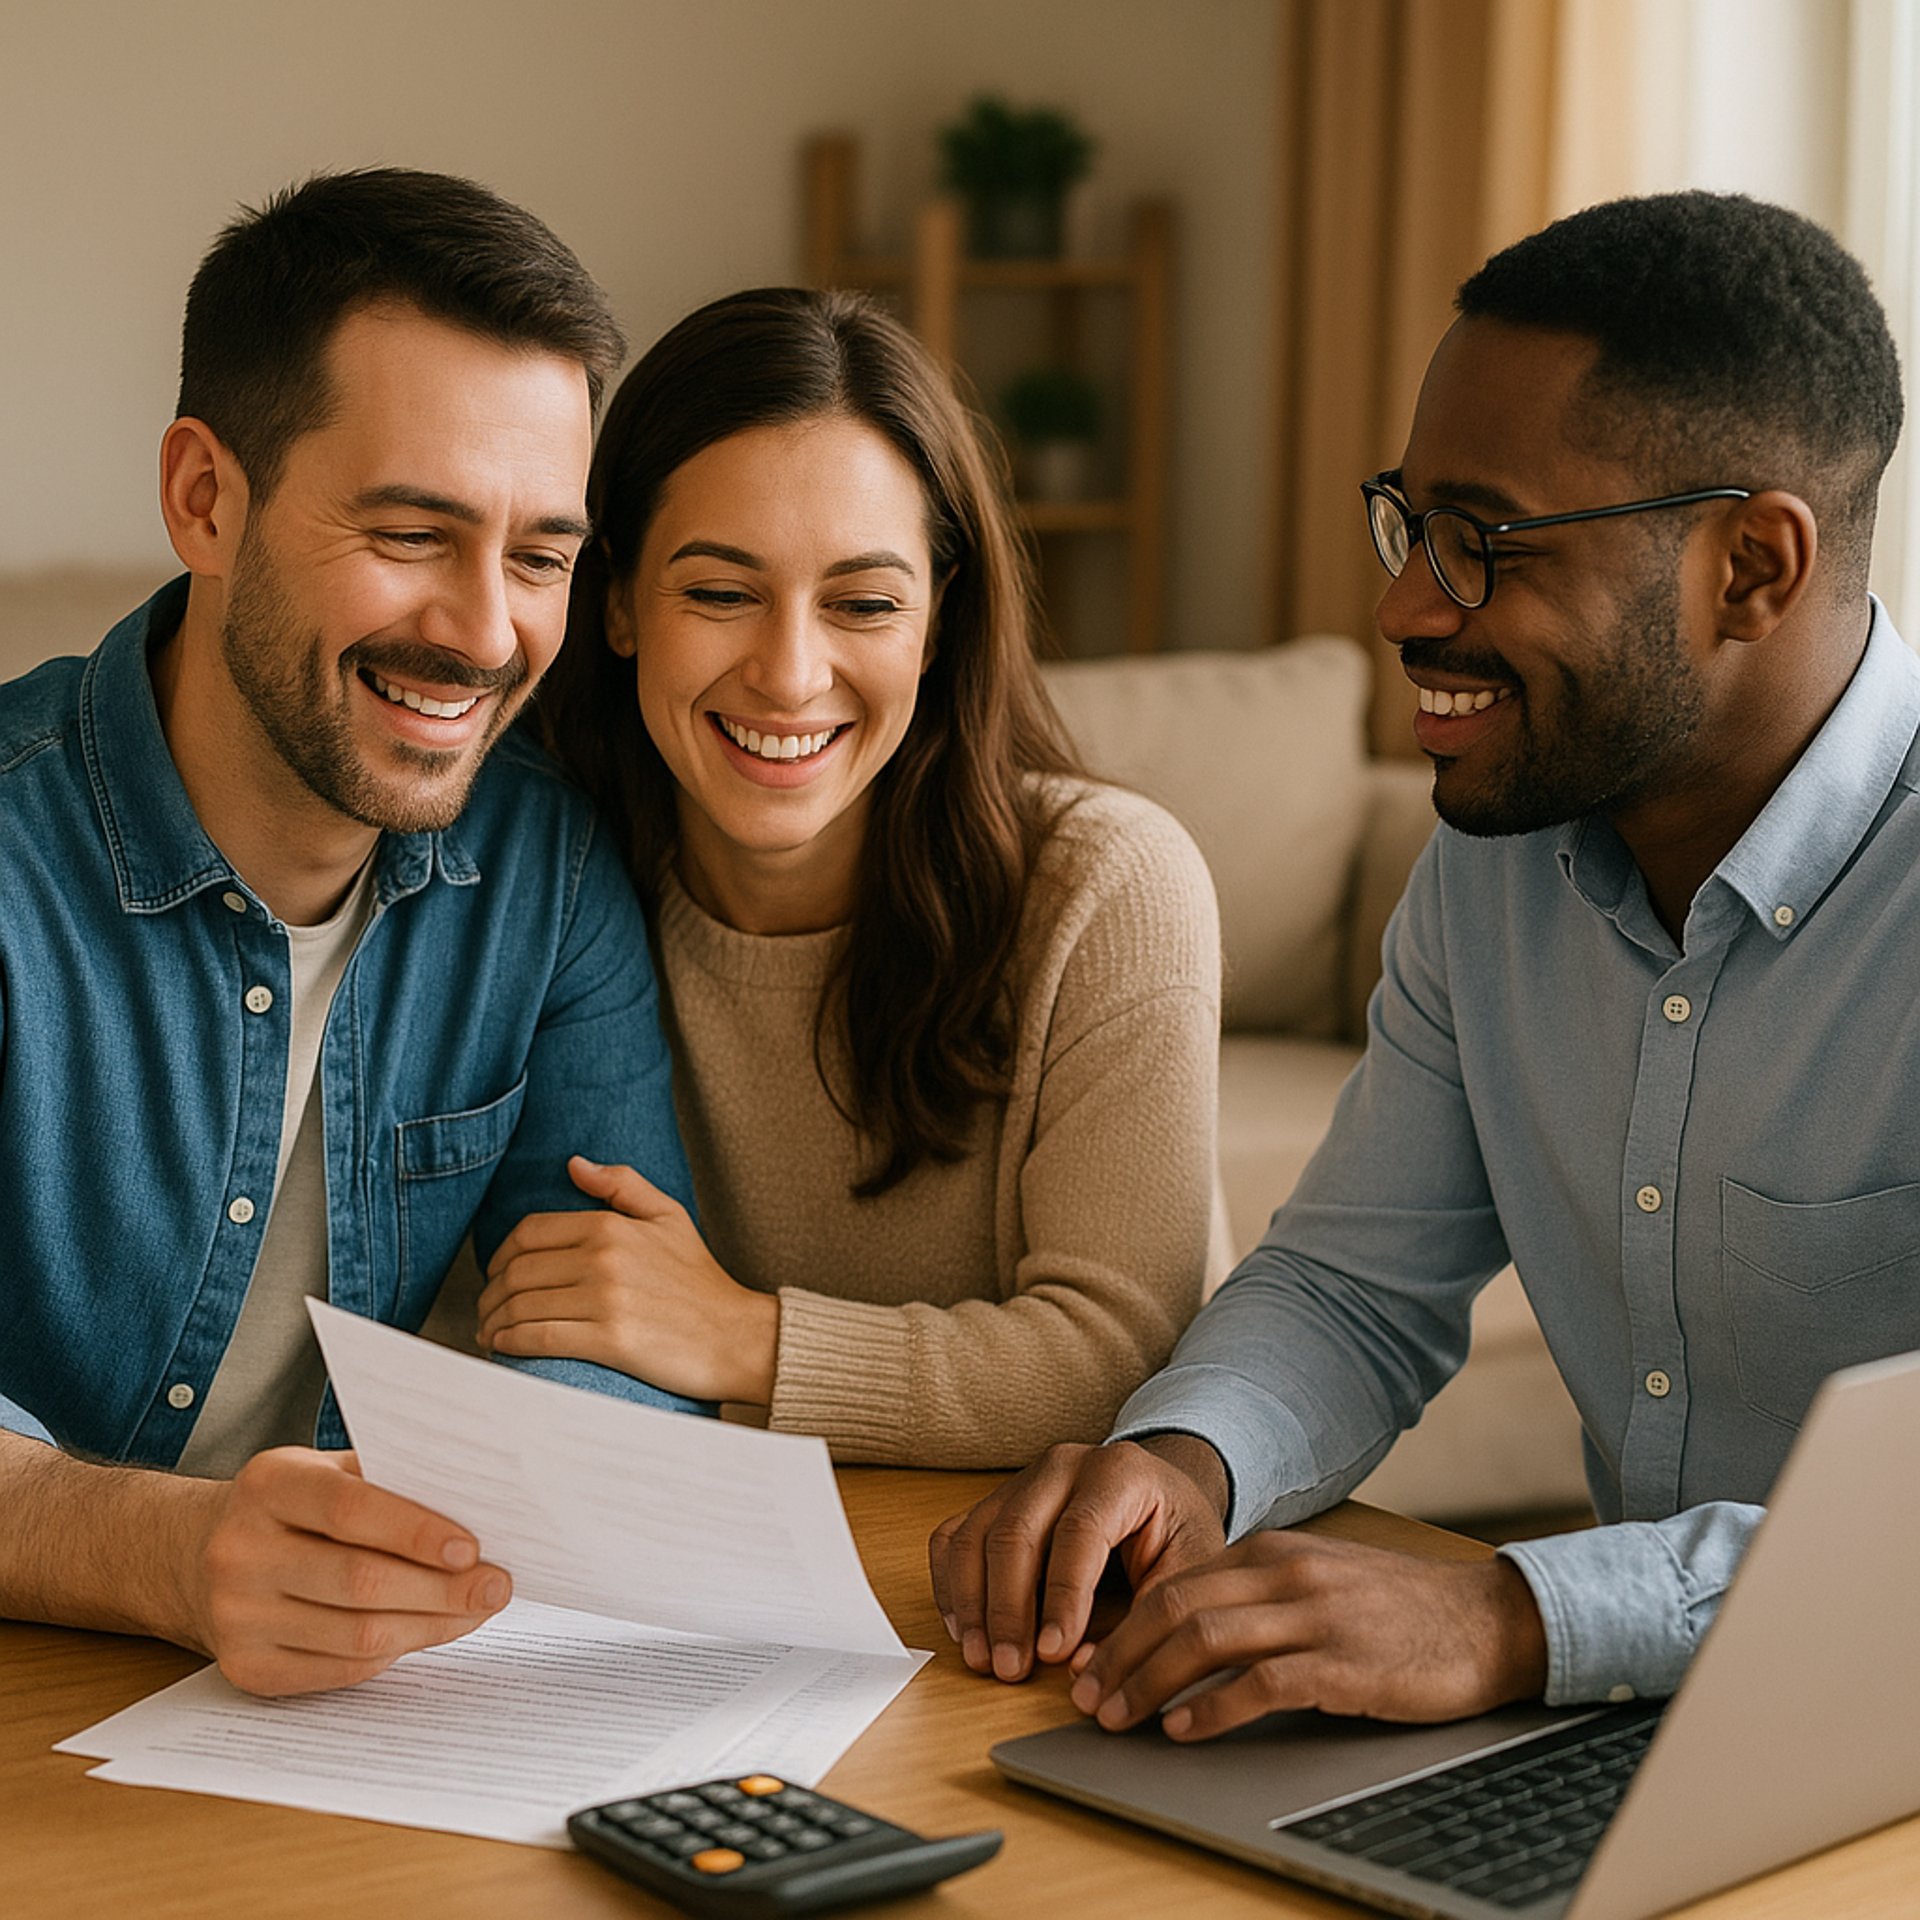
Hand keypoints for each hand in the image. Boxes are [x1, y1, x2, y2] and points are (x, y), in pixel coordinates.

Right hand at [186, 1448, 510, 1695]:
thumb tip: (476, 1507)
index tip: (472, 1548)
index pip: (350, 1510)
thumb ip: (386, 1482)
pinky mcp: (246, 1668)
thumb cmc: (288, 1507)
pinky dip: (396, 1652)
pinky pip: (340, 1669)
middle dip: (442, 1589)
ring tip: (475, 1610)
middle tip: (496, 1586)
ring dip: (430, 1626)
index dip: (416, 1532)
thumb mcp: (323, 1470)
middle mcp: (240, 1552)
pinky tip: (429, 1630)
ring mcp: (237, 1617)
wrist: (193, 1557)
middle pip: (360, 1581)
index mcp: (268, 1486)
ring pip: (357, 1635)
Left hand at [477, 1156, 777, 1403]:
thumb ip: (622, 1184)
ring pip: (522, 1306)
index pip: (530, 1233)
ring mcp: (606, 1300)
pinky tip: (503, 1348)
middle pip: (518, 1272)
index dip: (500, 1255)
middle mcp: (604, 1259)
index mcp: (611, 1226)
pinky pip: (539, 1338)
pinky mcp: (610, 1340)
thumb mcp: (669, 1217)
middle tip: (486, 1309)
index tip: (496, 1274)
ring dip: (494, 1323)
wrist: (735, 1335)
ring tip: (490, 1333)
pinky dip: (511, 1344)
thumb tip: (574, 1164)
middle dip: (490, 1294)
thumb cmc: (699, 1280)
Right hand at [928, 1436, 1228, 1682]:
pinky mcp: (995, 1502)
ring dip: (972, 1603)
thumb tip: (1081, 1668)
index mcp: (1119, 1472)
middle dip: (1008, 1608)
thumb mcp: (1189, 1569)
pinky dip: (950, 1585)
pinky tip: (964, 1629)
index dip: (1063, 1596)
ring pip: (976, 1535)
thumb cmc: (1174, 1535)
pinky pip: (953, 1537)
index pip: (1080, 1531)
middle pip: (1017, 1531)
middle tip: (1009, 1668)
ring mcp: (1022, 1479)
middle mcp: (1063, 1465)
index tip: (1054, 1653)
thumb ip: (1145, 1617)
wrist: (1160, 1496)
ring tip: (982, 1658)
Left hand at [1067, 1530, 1548, 1738]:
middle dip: (1120, 1653)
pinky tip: (1184, 1729)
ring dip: (1149, 1681)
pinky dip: (1212, 1708)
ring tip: (1118, 1716)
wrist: (1487, 1619)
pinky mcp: (1344, 1665)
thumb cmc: (1399, 1608)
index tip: (1091, 1659)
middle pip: (1175, 1606)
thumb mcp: (1319, 1578)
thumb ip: (1258, 1593)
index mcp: (1274, 1552)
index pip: (1175, 1582)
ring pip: (1204, 1639)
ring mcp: (1315, 1617)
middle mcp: (1286, 1575)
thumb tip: (1187, 1628)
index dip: (1123, 1624)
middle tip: (1087, 1694)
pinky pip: (1260, 1683)